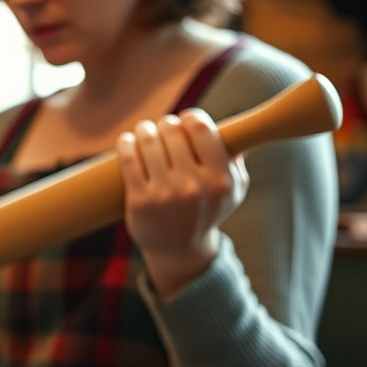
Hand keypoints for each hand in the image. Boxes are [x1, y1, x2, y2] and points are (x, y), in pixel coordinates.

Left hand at [115, 110, 248, 297]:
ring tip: (144, 132)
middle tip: (162, 129)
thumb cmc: (206, 210)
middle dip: (165, 125)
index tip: (184, 120)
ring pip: (148, 141)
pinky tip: (127, 141)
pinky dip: (126, 143)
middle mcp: (194, 187)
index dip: (190, 118)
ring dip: (143, 130)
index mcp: (221, 180)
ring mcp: (165, 194)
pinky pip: (129, 159)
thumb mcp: (233, 190)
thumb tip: (241, 127)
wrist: (180, 248)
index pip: (201, 129)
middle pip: (172, 131)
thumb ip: (238, 159)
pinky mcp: (140, 201)